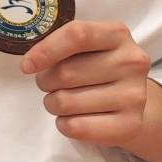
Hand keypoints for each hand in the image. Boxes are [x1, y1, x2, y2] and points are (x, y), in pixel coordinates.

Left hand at [22, 20, 151, 146]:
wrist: (129, 100)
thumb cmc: (95, 67)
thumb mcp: (84, 47)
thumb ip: (60, 45)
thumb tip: (30, 63)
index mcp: (117, 34)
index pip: (76, 35)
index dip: (45, 51)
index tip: (26, 66)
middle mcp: (131, 62)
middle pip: (65, 73)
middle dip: (46, 82)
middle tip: (53, 85)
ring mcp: (134, 95)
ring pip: (66, 102)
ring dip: (53, 104)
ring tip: (66, 100)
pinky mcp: (130, 124)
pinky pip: (76, 127)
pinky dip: (64, 124)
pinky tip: (76, 118)